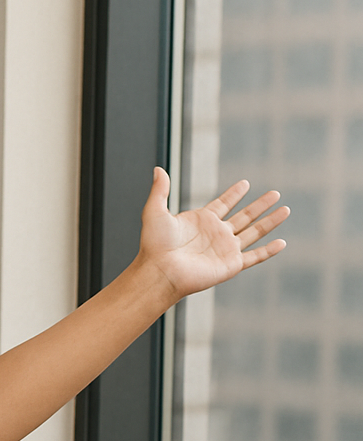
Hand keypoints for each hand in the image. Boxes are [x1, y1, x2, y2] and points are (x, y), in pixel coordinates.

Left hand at [134, 166, 287, 302]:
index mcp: (201, 221)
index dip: (234, 194)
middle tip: (275, 193)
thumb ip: (160, 190)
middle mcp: (216, 234)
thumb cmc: (154, 245)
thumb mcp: (155, 211)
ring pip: (254, 232)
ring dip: (270, 221)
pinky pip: (255, 256)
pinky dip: (269, 251)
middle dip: (260, 205)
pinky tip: (282, 242)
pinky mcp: (231, 264)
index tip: (245, 183)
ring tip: (285, 209)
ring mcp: (225, 249)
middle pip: (244, 216)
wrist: (160, 271)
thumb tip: (158, 169)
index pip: (223, 204)